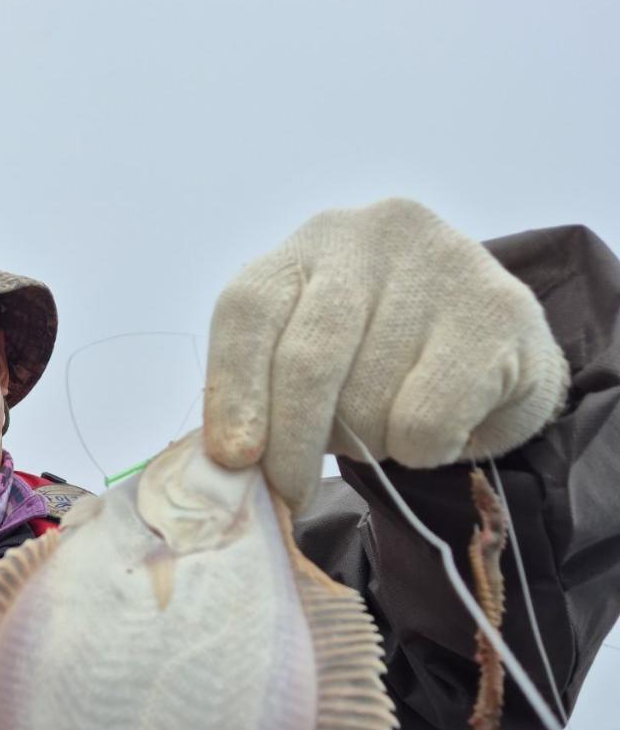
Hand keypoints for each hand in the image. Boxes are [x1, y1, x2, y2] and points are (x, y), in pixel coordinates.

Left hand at [204, 198, 569, 514]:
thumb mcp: (316, 363)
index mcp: (310, 245)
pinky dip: (422, 451)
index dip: (234, 389)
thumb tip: (228, 464)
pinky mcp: (500, 310)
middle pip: (307, 359)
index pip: (249, 308)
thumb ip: (267, 394)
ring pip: (368, 400)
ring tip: (390, 427)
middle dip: (291, 445)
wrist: (501, 358)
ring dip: (369, 444)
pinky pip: (427, 420)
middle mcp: (373, 234)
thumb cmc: (386, 365)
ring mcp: (443, 262)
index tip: (234, 458)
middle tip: (292, 495)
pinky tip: (442, 427)